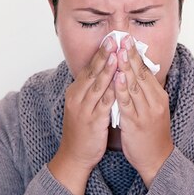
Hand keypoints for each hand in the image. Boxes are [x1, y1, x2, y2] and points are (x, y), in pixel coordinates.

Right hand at [47, 37, 117, 194]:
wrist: (74, 155)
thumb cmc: (83, 130)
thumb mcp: (84, 105)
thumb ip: (93, 89)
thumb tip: (106, 72)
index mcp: (76, 92)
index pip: (89, 68)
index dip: (100, 53)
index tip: (110, 39)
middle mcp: (77, 97)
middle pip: (92, 72)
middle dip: (104, 55)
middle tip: (114, 39)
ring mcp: (84, 109)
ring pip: (97, 85)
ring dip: (107, 69)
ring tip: (116, 55)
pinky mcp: (92, 122)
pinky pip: (103, 104)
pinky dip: (112, 92)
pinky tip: (119, 83)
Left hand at [114, 35, 173, 187]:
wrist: (158, 159)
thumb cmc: (152, 134)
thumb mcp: (152, 109)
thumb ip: (145, 92)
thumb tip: (134, 74)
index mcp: (158, 96)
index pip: (146, 70)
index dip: (136, 55)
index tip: (128, 40)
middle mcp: (154, 101)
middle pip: (141, 74)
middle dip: (131, 55)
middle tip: (124, 38)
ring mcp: (146, 111)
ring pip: (135, 86)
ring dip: (126, 68)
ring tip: (119, 52)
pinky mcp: (137, 122)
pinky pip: (128, 103)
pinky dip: (122, 89)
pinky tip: (118, 78)